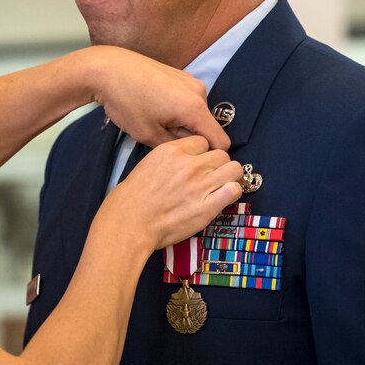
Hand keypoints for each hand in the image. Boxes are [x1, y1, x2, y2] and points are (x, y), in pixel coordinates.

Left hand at [87, 46, 229, 149]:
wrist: (107, 69)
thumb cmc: (126, 102)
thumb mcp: (148, 134)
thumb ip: (175, 146)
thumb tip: (190, 150)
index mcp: (195, 108)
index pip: (221, 141)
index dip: (209, 156)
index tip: (190, 161)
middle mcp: (200, 91)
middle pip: (206, 126)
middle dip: (189, 136)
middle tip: (159, 134)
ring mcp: (190, 80)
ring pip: (196, 113)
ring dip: (181, 121)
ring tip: (153, 118)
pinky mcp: (180, 74)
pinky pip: (187, 99)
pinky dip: (176, 108)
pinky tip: (152, 105)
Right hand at [105, 135, 242, 252]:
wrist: (130, 222)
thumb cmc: (132, 197)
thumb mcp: (148, 164)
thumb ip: (171, 160)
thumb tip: (185, 162)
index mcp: (172, 151)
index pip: (202, 142)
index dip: (202, 153)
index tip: (198, 163)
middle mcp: (190, 164)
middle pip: (221, 154)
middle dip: (217, 164)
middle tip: (210, 176)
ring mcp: (201, 185)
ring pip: (234, 169)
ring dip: (229, 176)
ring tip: (221, 185)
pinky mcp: (208, 206)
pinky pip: (234, 190)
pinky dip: (232, 192)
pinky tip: (222, 197)